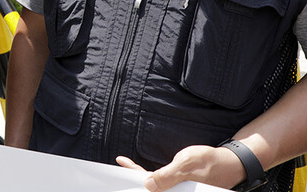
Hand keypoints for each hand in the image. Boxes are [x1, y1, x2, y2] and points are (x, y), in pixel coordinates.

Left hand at [117, 145, 245, 191]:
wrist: (229, 163)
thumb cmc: (209, 162)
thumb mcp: (187, 164)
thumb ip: (168, 175)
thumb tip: (149, 184)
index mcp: (176, 191)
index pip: (150, 188)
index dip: (135, 176)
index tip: (122, 163)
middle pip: (151, 188)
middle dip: (135, 178)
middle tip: (121, 165)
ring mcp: (179, 190)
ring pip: (156, 185)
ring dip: (142, 176)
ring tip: (127, 166)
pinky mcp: (181, 186)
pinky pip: (163, 182)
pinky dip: (152, 175)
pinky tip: (144, 171)